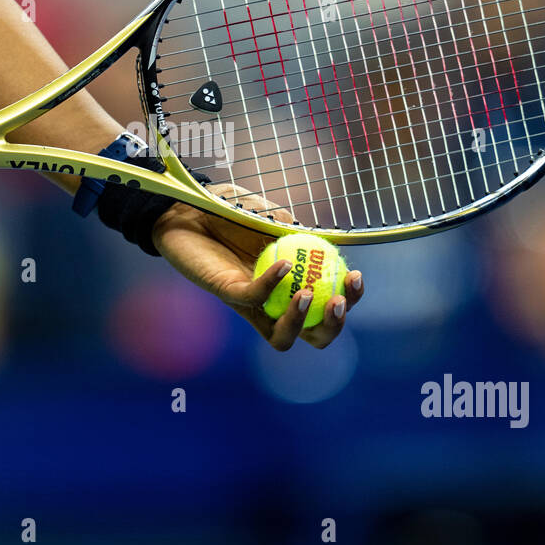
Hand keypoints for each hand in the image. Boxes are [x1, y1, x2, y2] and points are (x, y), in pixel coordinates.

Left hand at [151, 183, 362, 350]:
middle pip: (311, 335)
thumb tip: (323, 238)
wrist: (188, 208)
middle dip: (333, 325)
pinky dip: (272, 284)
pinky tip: (284, 265)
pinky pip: (253, 298)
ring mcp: (248, 302)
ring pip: (281, 336)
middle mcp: (271, 304)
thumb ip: (292, 228)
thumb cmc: (229, 213)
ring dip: (302, 322)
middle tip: (340, 300)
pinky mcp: (225, 292)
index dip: (348, 300)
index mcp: (289, 288)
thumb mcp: (268, 216)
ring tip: (310, 297)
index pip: (326, 307)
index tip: (356, 277)